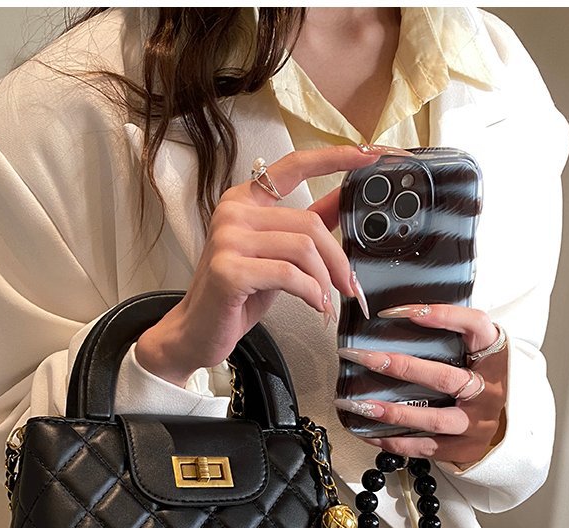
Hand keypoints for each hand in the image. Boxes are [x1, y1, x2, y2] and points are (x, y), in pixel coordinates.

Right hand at [134, 143, 408, 384]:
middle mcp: (233, 212)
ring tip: (325, 300)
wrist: (197, 332)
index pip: (294, 166)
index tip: (371, 153)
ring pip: (303, 249)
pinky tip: (314, 305)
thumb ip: (304, 226)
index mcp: (244, 200)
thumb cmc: (237, 296)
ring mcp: (227, 239)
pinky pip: (289, 275)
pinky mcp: (229, 270)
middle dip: (338, 260)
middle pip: (309, 224)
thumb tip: (341, 200)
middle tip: (349, 286)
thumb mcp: (276, 255)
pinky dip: (311, 293)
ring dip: (325, 280)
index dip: (335, 157)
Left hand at [334, 303, 507, 467]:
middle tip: (362, 356)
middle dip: (398, 367)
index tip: (397, 311)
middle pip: (443, 378)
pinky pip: (424, 447)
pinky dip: (393, 441)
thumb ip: (454, 338)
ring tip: (358, 405)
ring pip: (432, 419)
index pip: (474, 326)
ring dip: (392, 412)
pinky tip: (367, 432)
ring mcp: (476, 423)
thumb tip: (397, 316)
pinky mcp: (463, 448)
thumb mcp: (479, 355)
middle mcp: (488, 391)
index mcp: (495, 357)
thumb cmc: (484, 382)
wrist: (509, 429)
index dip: (441, 315)